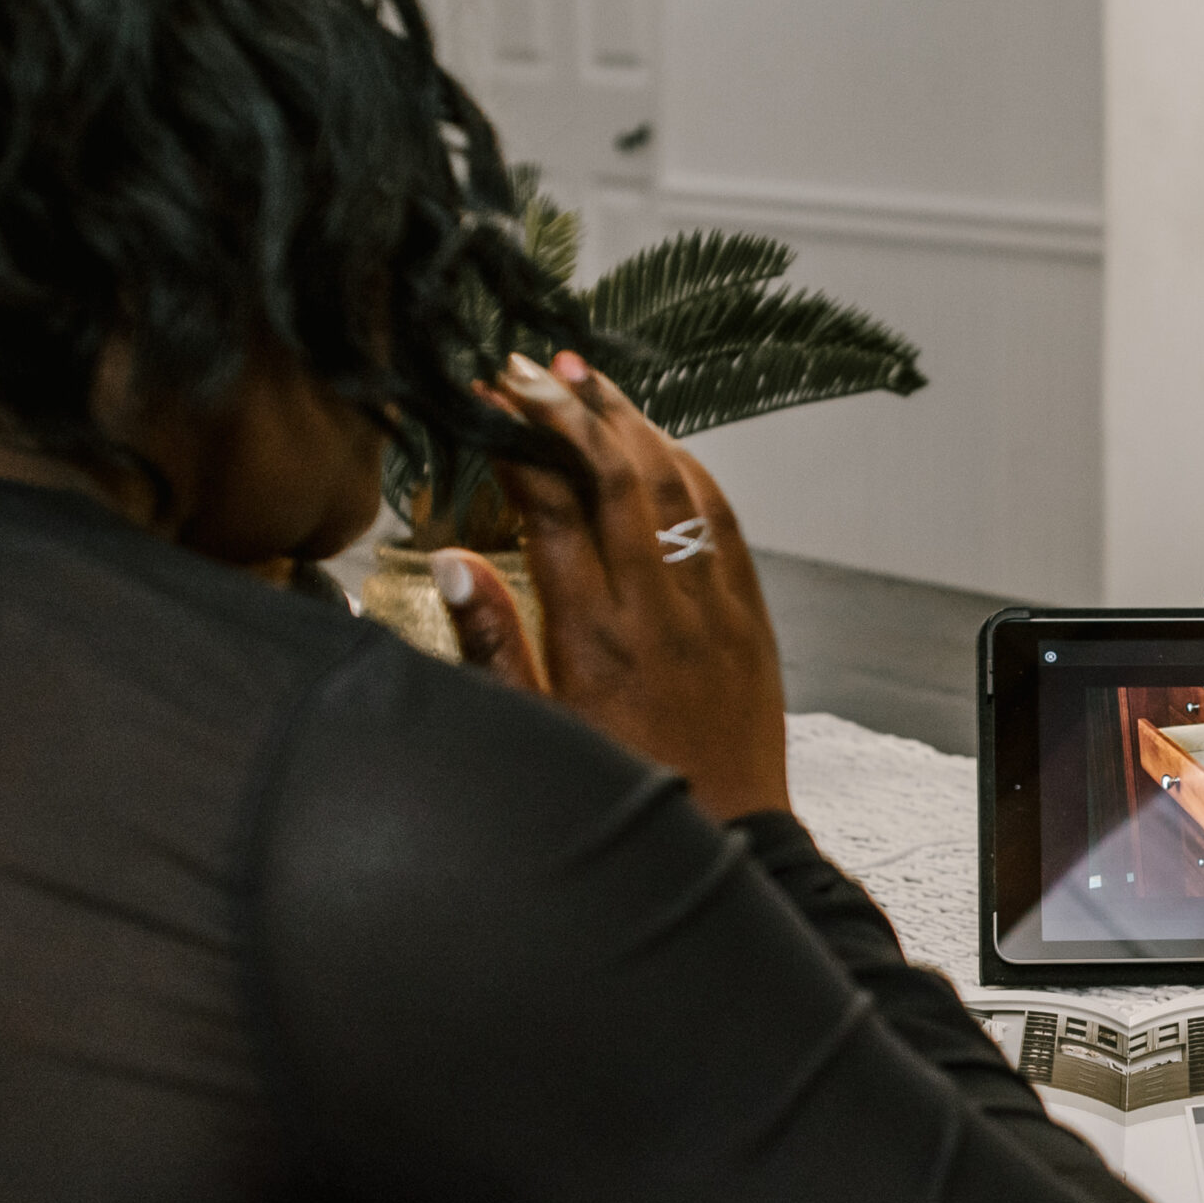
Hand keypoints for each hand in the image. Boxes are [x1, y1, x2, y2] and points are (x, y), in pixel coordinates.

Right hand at [428, 352, 791, 823]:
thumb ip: (492, 643)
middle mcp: (656, 607)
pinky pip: (722, 522)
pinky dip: (689, 471)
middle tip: (530, 366)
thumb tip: (453, 560)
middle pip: (614, 475)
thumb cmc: (618, 789)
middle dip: (569, 409)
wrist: (727, 836)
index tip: (488, 401)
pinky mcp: (750, 615)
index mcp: (590, 632)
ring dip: (630, 423)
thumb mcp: (536, 729)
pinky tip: (657, 444)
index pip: (551, 505)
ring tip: (586, 379)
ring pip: (675, 484)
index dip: (518, 442)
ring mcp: (711, 606)